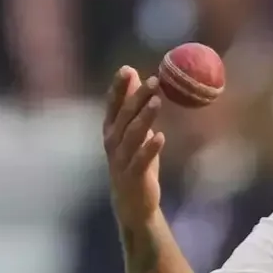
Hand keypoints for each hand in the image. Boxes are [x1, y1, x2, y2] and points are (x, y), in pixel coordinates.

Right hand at [103, 66, 164, 227]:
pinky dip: (150, 148)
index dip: (118, 87)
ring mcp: (121, 159)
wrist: (131, 203)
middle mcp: (112, 142)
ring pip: (133, 135)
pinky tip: (161, 137)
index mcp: (111, 130)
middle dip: (138, 96)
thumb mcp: (132, 132)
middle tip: (154, 80)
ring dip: (145, 117)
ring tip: (157, 101)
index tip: (126, 69)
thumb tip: (134, 74)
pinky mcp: (133, 176)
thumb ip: (130, 105)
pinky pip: (141, 160)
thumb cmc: (133, 162)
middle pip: (125, 116)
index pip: (113, 104)